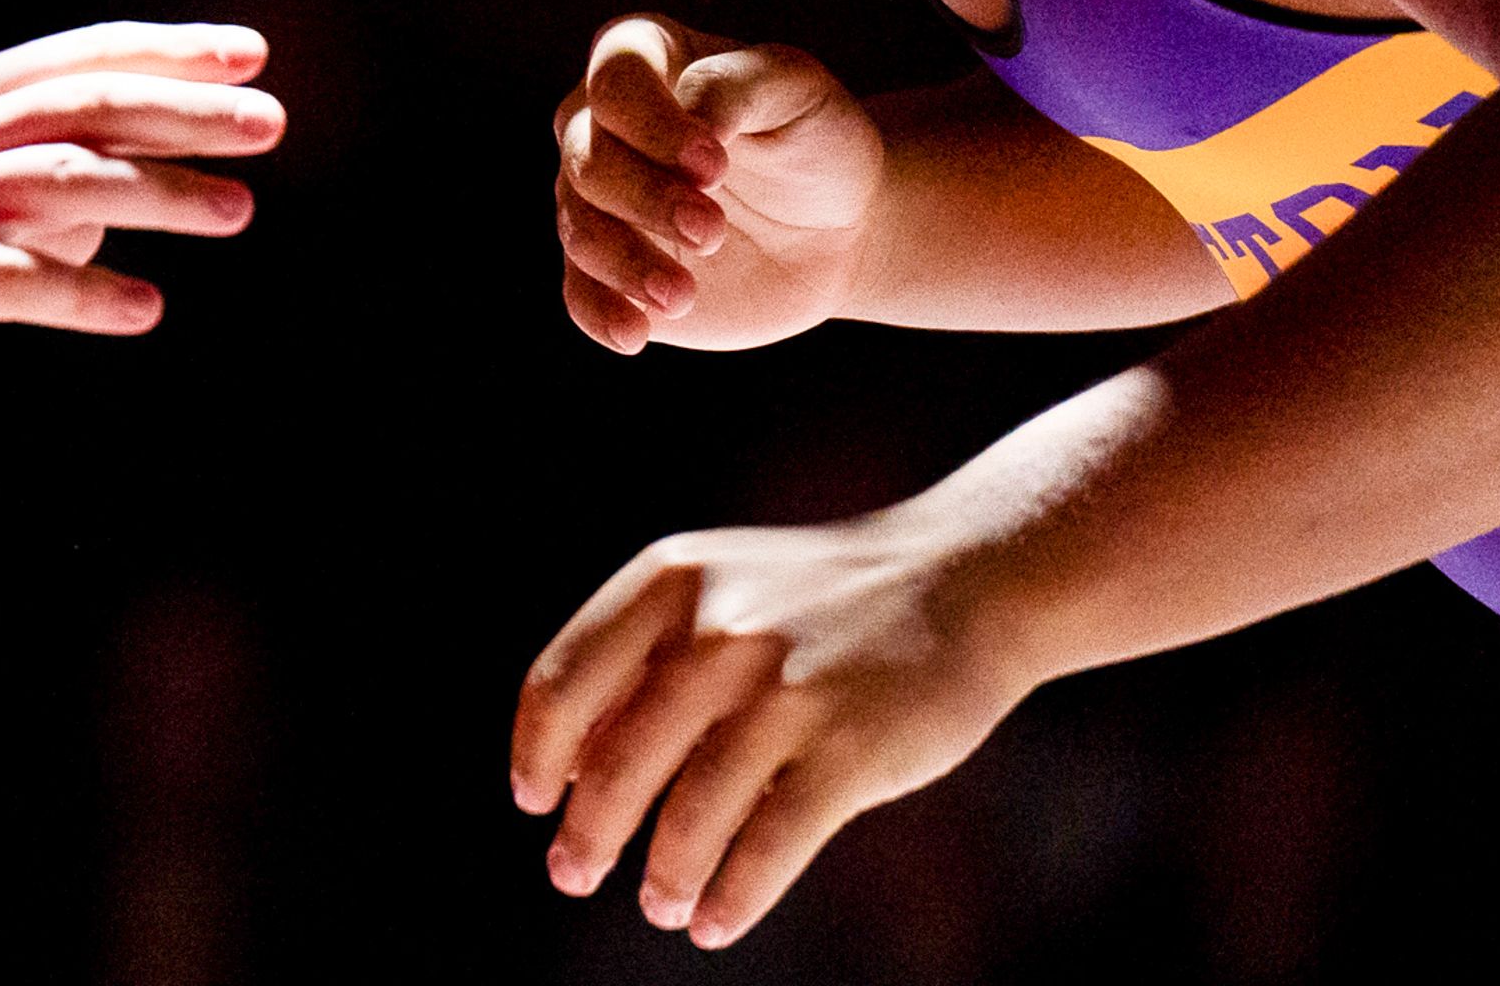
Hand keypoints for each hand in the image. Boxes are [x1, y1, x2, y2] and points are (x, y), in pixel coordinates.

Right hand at [0, 19, 278, 381]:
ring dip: (160, 193)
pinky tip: (144, 309)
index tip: (252, 50)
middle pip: (92, 104)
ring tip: (239, 213)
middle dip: (188, 109)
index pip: (85, 57)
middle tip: (271, 122)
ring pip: (68, 180)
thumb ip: (21, 184)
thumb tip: (110, 219)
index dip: (171, 49)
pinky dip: (84, 292)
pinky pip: (13, 282)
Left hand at [513, 518, 1033, 949]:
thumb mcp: (723, 592)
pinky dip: (735, 894)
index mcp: (670, 584)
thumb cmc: (823, 603)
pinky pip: (772, 843)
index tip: (534, 799)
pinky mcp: (853, 746)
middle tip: (575, 874)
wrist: (965, 578)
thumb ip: (648, 660)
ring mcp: (788, 688)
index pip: (563, 681)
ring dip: (666, 874)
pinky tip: (718, 921)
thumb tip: (570, 770)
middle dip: (589, 833)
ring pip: (693, 813)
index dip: (538, 751)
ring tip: (662, 906)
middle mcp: (720, 630)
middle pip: (617, 760)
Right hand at [555, 15, 882, 354]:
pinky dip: (601, 313)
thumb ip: (737, 86)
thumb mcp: (798, 88)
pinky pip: (579, 293)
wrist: (837, 224)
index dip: (654, 124)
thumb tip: (691, 117)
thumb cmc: (813, 136)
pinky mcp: (609, 270)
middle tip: (713, 231)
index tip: (715, 165)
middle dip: (646, 198)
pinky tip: (635, 334)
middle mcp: (602, 125)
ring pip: (579, 227)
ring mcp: (600, 200)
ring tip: (682, 294)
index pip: (616, 79)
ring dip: (626, 262)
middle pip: (588, 157)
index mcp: (642, 58)